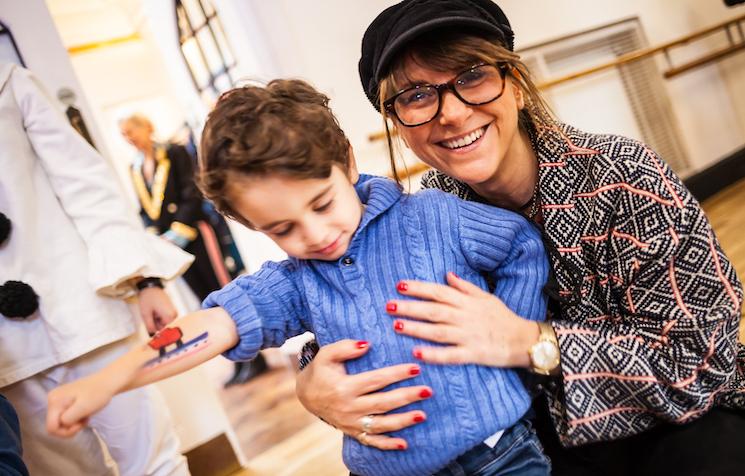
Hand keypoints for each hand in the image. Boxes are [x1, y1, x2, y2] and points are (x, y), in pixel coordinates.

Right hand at [46, 375, 115, 437]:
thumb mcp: (83, 408)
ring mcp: (57, 400)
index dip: (66, 431)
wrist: (108, 381)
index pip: (51, 428)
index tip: (80, 424)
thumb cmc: (98, 393)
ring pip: (60, 423)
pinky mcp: (63, 401)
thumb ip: (68, 418)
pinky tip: (84, 412)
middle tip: (84, 420)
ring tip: (85, 415)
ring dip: (73, 423)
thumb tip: (61, 423)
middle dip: (70, 427)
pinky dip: (75, 418)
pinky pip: (64, 417)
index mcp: (54, 401)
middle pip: (54, 426)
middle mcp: (51, 399)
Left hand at [138, 286, 177, 332]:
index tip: (152, 334)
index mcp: (169, 316)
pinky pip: (164, 319)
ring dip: (156, 321)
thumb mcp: (145, 314)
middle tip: (150, 317)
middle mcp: (174, 315)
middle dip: (155, 325)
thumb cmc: (148, 298)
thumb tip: (153, 336)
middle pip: (164, 328)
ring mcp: (173, 312)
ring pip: (164, 323)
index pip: (164, 331)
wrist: (151, 287)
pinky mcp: (171, 310)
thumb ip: (150, 327)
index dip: (157, 333)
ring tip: (152, 312)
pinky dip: (158, 318)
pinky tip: (155, 311)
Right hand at [295, 339, 431, 450]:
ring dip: (403, 421)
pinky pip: (372, 441)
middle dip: (407, 397)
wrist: (307, 395)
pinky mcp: (353, 432)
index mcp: (344, 387)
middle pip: (383, 403)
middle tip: (428, 391)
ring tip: (422, 415)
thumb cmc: (321, 370)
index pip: (376, 380)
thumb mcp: (327, 354)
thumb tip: (366, 344)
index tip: (415, 368)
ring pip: (381, 424)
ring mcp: (351, 423)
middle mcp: (349, 408)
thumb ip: (345, 347)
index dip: (396, 374)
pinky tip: (404, 444)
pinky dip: (388, 444)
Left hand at [387, 272, 538, 367]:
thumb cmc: (503, 317)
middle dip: (410, 307)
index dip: (419, 288)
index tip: (400, 285)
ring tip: (396, 325)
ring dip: (416, 328)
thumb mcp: (486, 297)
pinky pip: (450, 354)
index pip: (438, 291)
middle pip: (433, 310)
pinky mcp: (472, 354)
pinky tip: (416, 353)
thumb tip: (446, 274)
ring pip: (437, 331)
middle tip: (389, 305)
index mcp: (467, 302)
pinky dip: (433, 354)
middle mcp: (465, 316)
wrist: (524, 340)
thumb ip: (464, 287)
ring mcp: (468, 336)